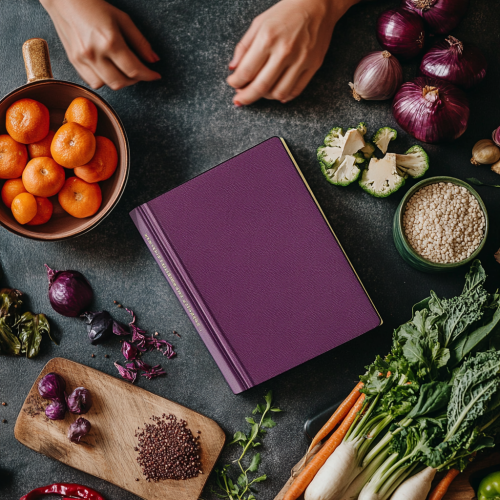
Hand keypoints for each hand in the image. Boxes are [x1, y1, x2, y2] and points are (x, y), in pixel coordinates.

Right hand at [40, 0, 160, 89]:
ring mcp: (82, 59)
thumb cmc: (94, 6)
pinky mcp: (74, 62)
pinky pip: (93, 81)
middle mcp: (95, 53)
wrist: (64, 0)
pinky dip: (104, 80)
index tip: (155, 75)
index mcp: (109, 41)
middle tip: (139, 72)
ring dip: (119, 81)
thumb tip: (154, 60)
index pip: (134, 69)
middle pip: (121, 82)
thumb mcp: (122, 19)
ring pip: (107, 85)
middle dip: (134, 80)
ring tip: (123, 70)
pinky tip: (108, 69)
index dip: (148, 75)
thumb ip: (140, 42)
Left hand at [227, 0, 357, 104]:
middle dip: (246, 97)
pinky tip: (276, 93)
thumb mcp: (259, 23)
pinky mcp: (314, 65)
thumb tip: (233, 68)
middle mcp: (284, 51)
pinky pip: (296, 90)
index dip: (235, 82)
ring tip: (259, 92)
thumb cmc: (287, 11)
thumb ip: (244, 46)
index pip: (246, 71)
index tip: (232, 83)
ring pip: (279, 93)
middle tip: (239, 99)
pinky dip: (284, 96)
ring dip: (265, 97)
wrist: (318, 3)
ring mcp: (301, 60)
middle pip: (261, 87)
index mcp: (268, 38)